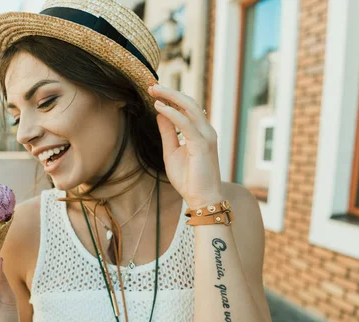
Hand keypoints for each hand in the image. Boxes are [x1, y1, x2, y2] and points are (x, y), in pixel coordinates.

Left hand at [149, 84, 223, 208]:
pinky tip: (160, 108)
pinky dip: (172, 113)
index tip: (154, 91)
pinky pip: (186, 124)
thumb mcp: (172, 152)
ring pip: (189, 107)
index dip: (171, 97)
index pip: (187, 107)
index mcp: (200, 132)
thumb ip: (168, 133)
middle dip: (170, 92)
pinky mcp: (202, 144)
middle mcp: (206, 130)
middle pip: (189, 102)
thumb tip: (161, 114)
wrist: (202, 198)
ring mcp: (206, 136)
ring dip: (171, 97)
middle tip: (151, 85)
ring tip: (154, 91)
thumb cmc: (189, 179)